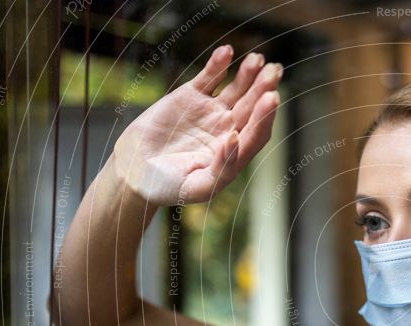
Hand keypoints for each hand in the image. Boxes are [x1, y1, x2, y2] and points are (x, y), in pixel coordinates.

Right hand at [112, 45, 281, 205]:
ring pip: (236, 90)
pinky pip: (209, 78)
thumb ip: (222, 168)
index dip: (265, 117)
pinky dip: (217, 65)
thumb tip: (235, 140)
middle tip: (274, 72)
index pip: (257, 133)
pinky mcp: (192, 97)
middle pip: (251, 107)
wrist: (136, 172)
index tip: (271, 99)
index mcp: (235, 154)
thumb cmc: (169, 187)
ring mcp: (212, 112)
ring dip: (247, 75)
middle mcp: (229, 130)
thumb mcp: (198, 187)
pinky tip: (227, 52)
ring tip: (258, 60)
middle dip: (263, 89)